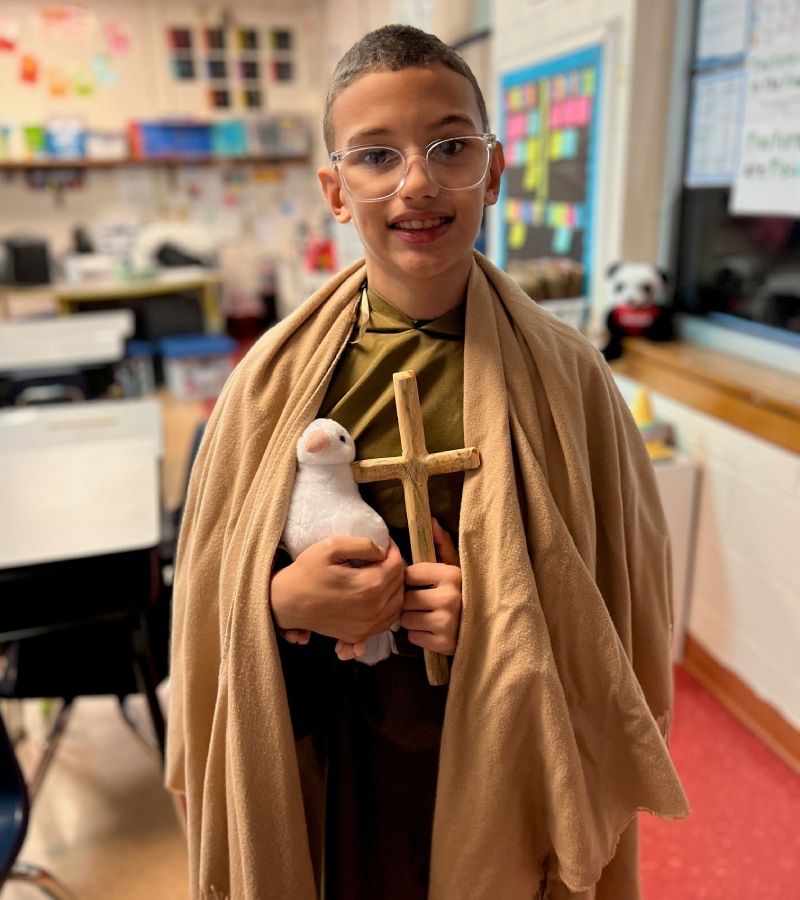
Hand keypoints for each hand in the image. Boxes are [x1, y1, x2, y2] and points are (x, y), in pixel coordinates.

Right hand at [270, 537, 404, 643]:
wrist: (286, 603)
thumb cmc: (306, 572)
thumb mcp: (331, 546)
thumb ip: (362, 545)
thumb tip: (382, 552)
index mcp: (369, 586)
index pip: (397, 564)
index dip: (393, 549)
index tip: (384, 542)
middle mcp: (374, 609)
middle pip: (400, 583)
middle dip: (394, 566)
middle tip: (381, 555)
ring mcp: (369, 625)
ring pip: (398, 602)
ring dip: (395, 585)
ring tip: (381, 573)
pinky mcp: (361, 634)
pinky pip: (388, 620)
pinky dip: (389, 606)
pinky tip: (378, 595)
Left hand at [400, 518, 461, 654]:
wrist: (487, 628)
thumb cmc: (466, 593)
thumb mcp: (457, 566)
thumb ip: (441, 544)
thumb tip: (430, 521)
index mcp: (450, 574)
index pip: (409, 574)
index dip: (410, 580)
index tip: (420, 584)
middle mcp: (449, 597)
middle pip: (406, 598)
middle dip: (410, 602)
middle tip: (423, 603)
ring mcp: (446, 621)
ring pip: (406, 618)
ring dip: (412, 619)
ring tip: (427, 616)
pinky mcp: (443, 643)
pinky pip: (413, 637)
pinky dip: (419, 635)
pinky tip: (432, 630)